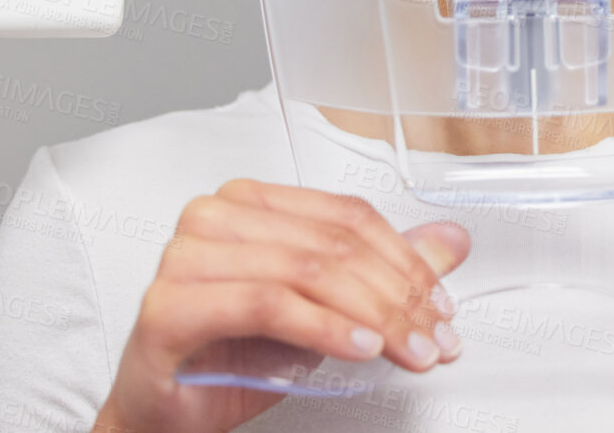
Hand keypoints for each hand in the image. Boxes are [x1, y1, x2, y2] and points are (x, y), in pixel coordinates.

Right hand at [92, 179, 470, 432]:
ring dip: (372, 316)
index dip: (405, 258)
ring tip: (407, 349)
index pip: (346, 216)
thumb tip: (451, 241)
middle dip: (397, 296)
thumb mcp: (322, 312)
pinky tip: (360, 349)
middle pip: (333, 244)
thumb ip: (381, 273)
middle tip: (434, 337)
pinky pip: (268, 305)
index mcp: (248, 202)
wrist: (162, 416)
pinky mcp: (170, 305)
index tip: (440, 303)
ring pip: (307, 271)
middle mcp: (214, 217)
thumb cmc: (230, 356)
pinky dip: (324, 329)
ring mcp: (186, 257)